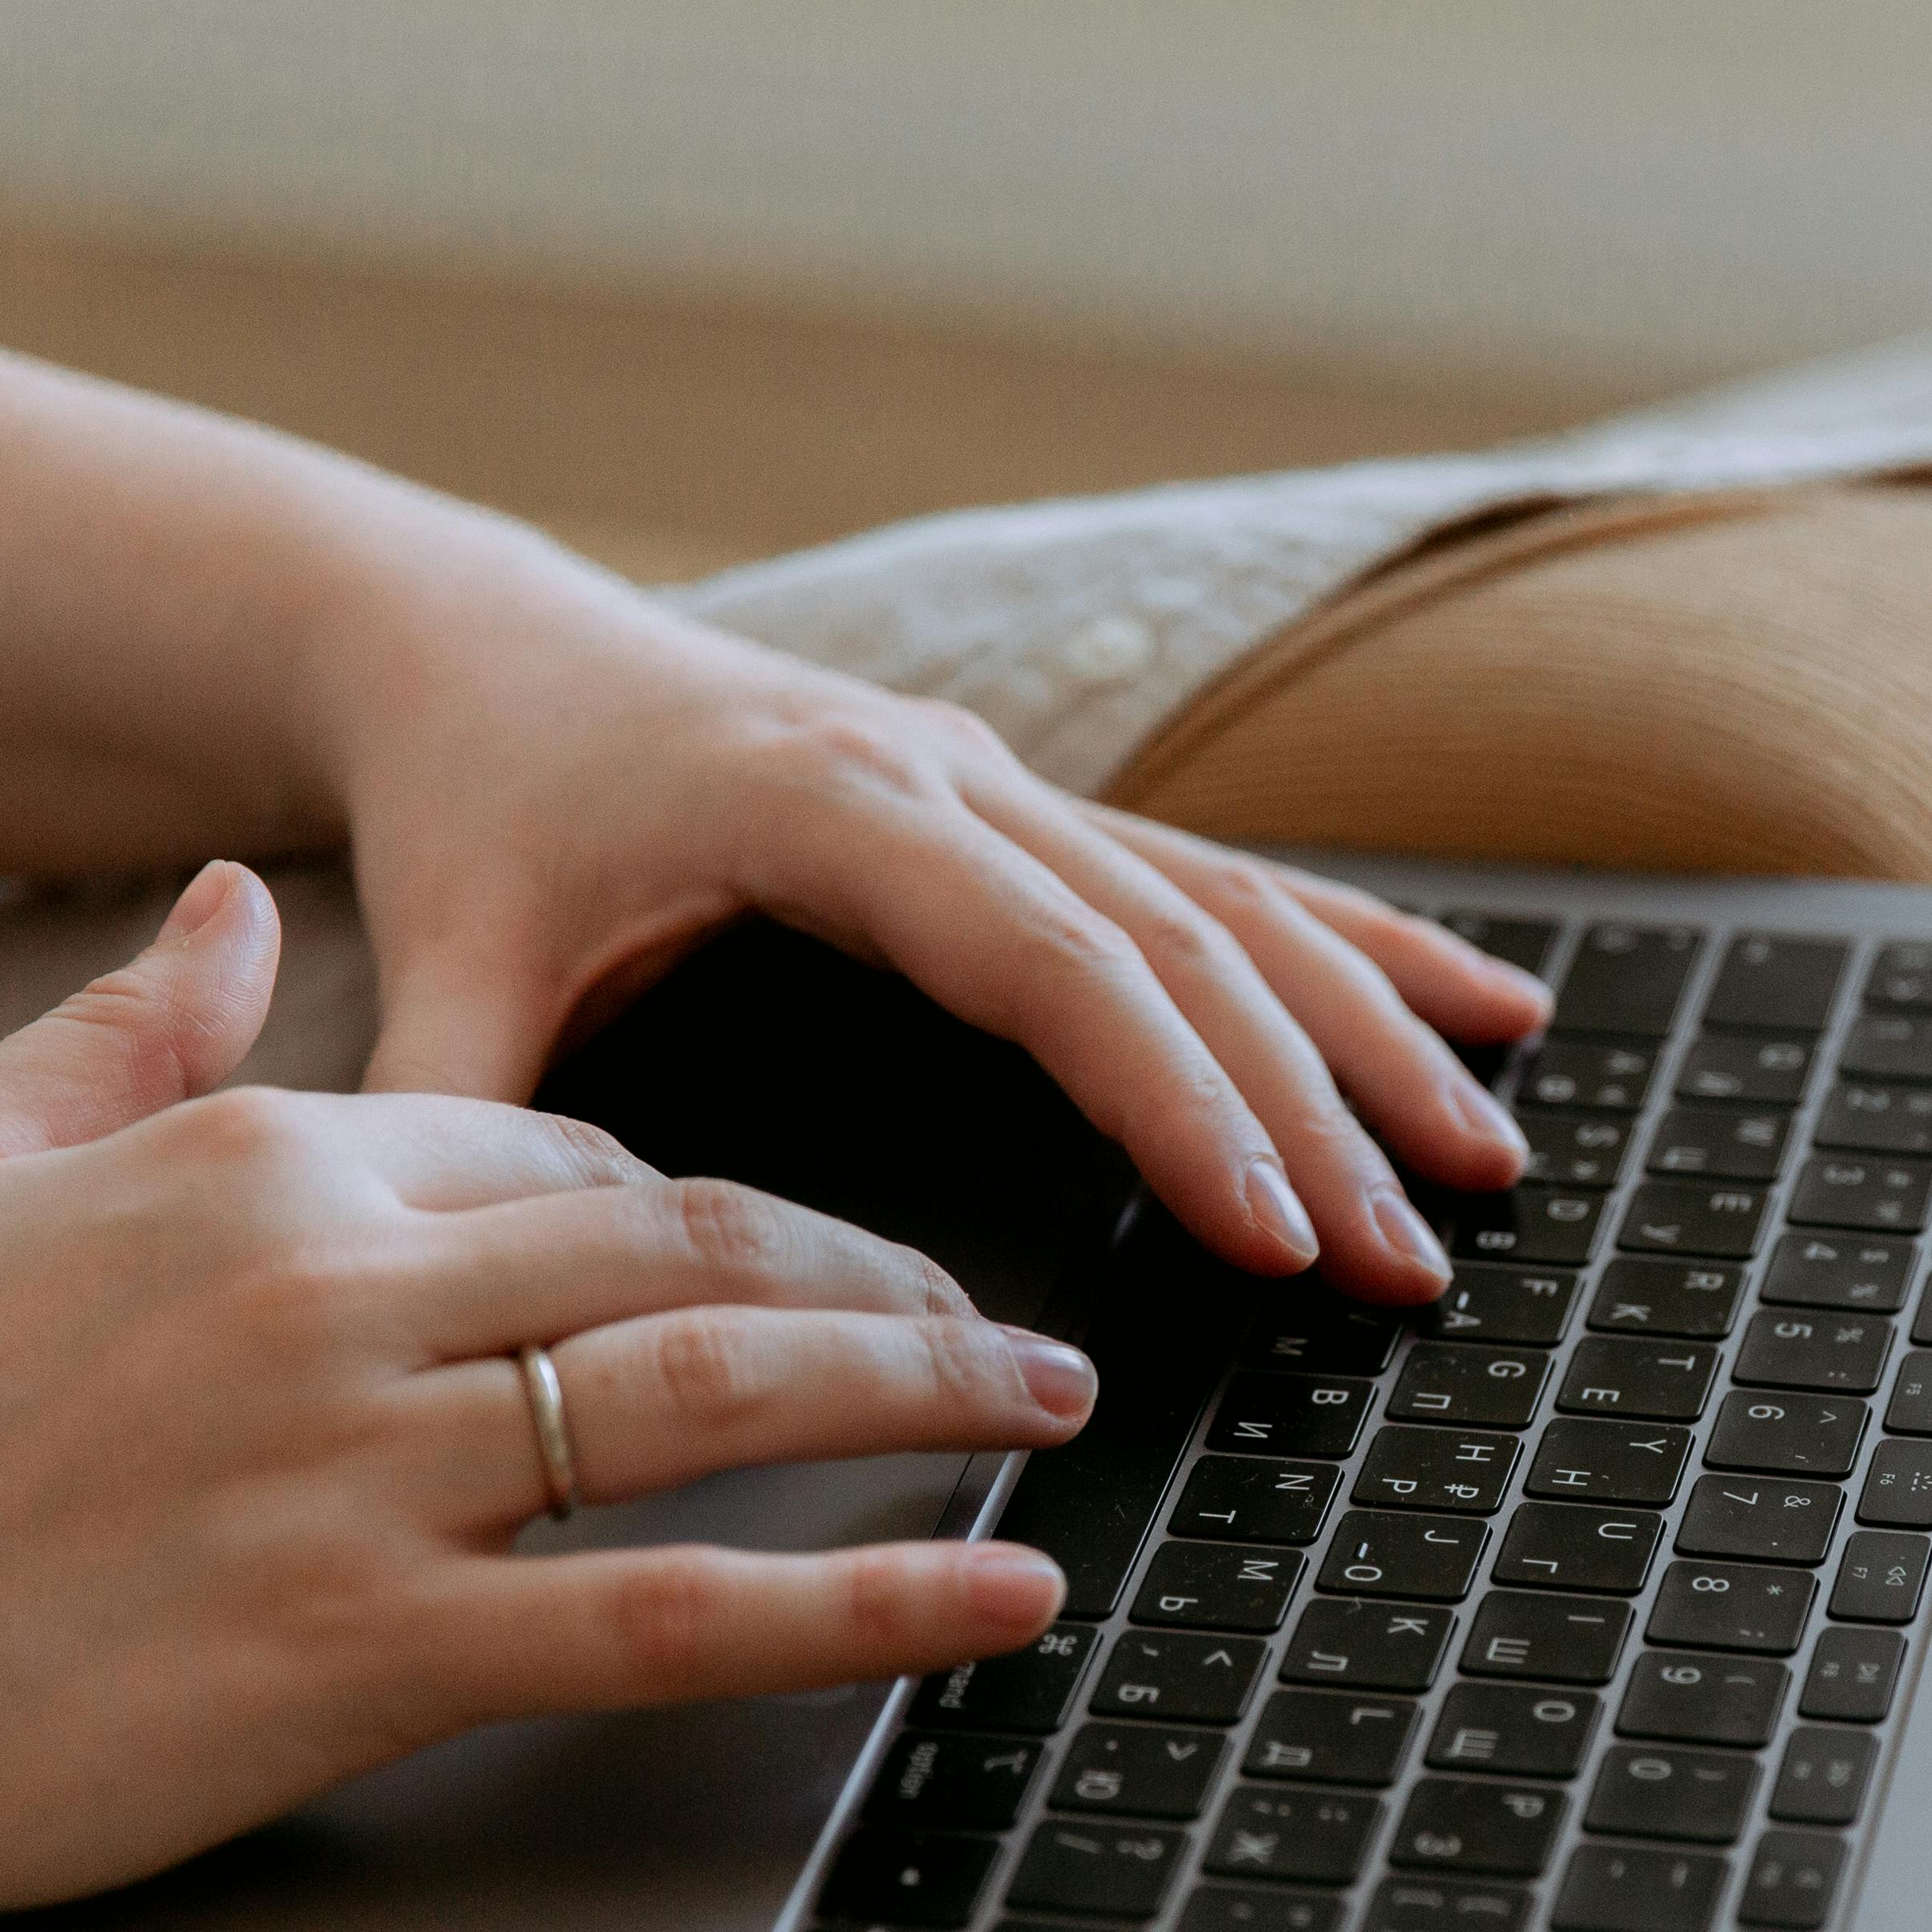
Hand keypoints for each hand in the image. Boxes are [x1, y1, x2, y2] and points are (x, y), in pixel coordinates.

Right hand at [0, 865, 1090, 1931]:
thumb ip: (114, 1026)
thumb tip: (216, 896)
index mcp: (258, 1158)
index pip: (564, 1151)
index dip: (706, 1207)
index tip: (797, 1253)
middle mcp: (341, 1290)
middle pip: (691, 1246)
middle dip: (883, 1276)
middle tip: (1007, 1316)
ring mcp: (363, 1472)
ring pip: (721, 1391)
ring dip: (925, 1392)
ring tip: (1053, 1403)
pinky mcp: (364, 1654)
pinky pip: (680, 1613)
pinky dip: (869, 1602)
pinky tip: (1000, 1597)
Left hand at [315, 549, 1550, 1304]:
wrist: (483, 648)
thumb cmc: (474, 804)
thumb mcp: (442, 957)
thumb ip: (456, 1106)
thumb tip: (455, 1283)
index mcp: (821, 804)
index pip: (1048, 964)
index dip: (1177, 1095)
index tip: (1272, 1224)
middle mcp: (943, 774)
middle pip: (1177, 942)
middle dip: (1318, 1104)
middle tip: (1412, 1257)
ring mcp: (1003, 781)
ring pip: (1230, 906)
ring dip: (1373, 1031)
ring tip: (1489, 1157)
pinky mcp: (1031, 810)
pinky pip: (1225, 879)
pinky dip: (1356, 949)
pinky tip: (1483, 1004)